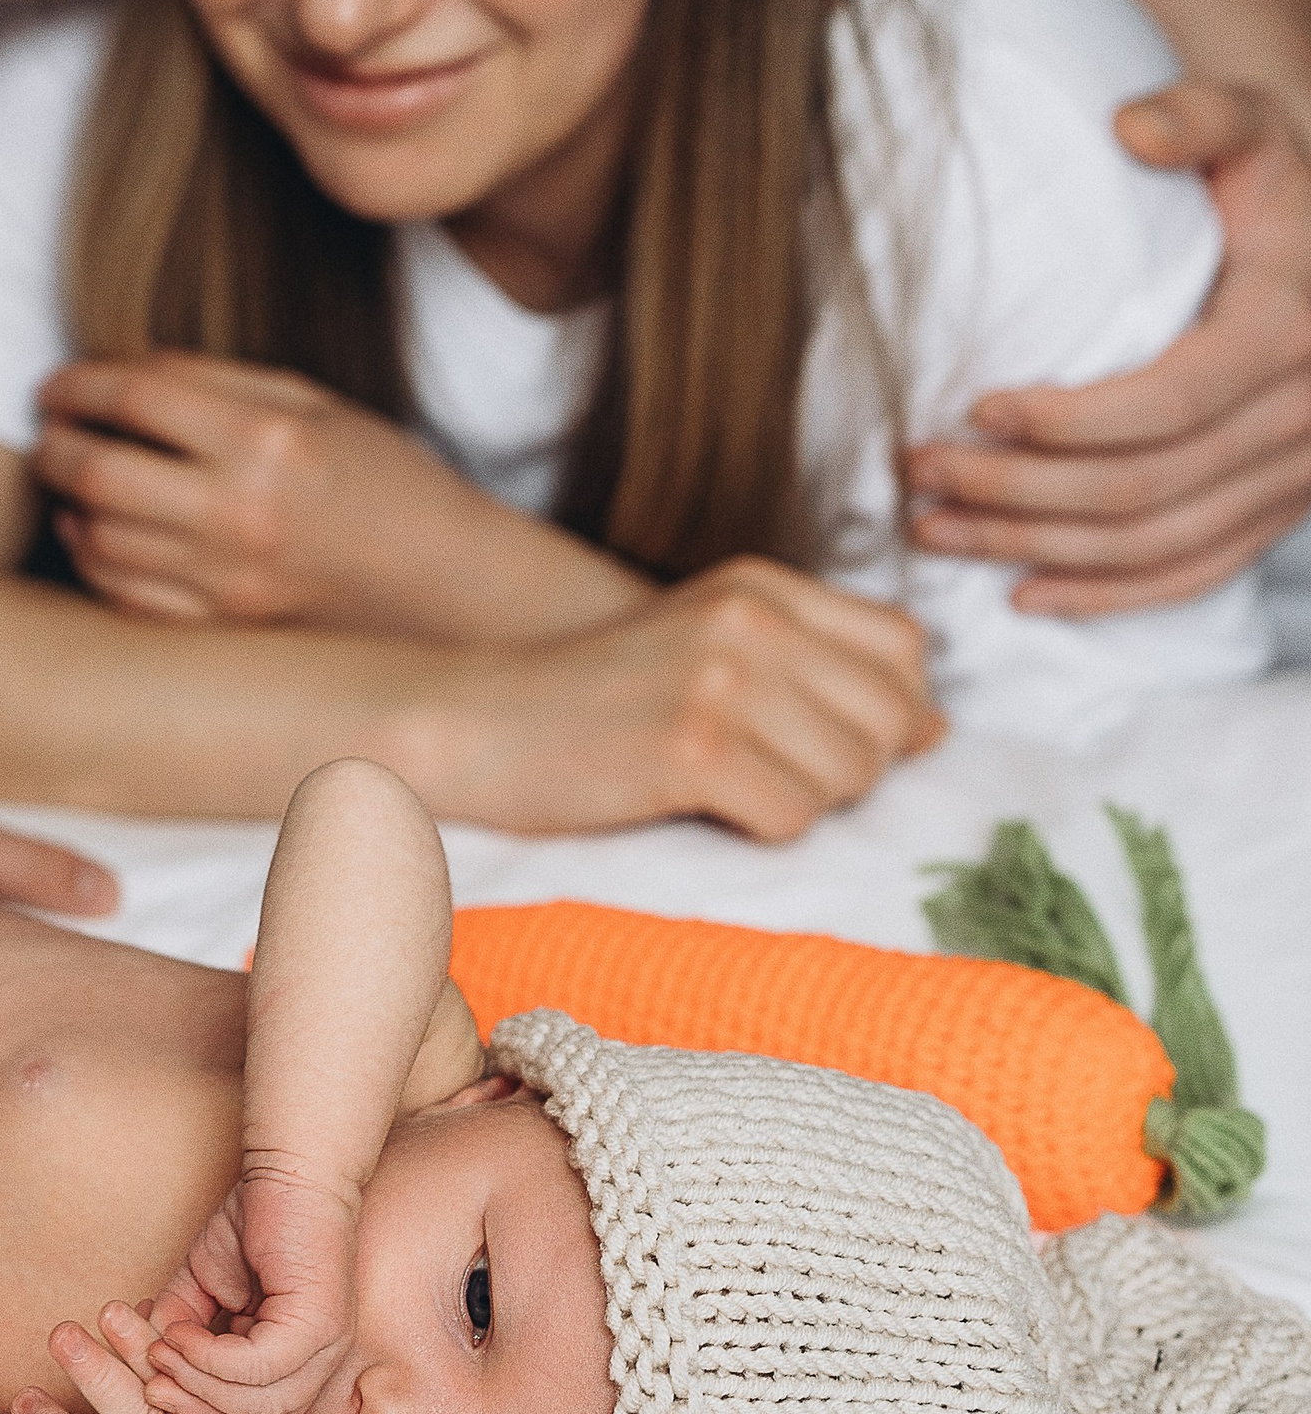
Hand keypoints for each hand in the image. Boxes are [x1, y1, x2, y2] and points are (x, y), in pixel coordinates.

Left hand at [34, 351, 621, 640]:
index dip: (77, 383)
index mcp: (267, 440)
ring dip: (68, 504)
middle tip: (47, 432)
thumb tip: (125, 372)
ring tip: (71, 482)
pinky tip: (97, 536)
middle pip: (97, 469)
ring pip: (98, 537)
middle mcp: (239, 512)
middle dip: (53, 444)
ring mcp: (228, 580)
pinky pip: (123, 596)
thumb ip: (219, 383)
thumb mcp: (316, 405)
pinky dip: (93, 563)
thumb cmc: (381, 478)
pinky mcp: (224, 628)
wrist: (446, 584)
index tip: (56, 384)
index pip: (135, 395)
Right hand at [141, 1167, 359, 1413]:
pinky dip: (212, 1358)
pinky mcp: (317, 1321)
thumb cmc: (256, 1217)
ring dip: (199, 1384)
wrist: (291, 1166)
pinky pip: (259, 1365)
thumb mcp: (206, 1283)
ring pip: (259, 1402)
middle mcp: (323, 1361)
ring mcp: (326, 1344)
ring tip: (160, 1352)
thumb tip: (146, 1362)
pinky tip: (182, 1334)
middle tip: (150, 1383)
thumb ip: (181, 1324)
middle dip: (197, 1411)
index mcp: (303, 1362)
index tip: (153, 1388)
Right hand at [478, 559, 941, 842]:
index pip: (902, 648)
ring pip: (847, 776)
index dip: (893, 712)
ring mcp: (720, 678)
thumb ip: (818, 667)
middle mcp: (749, 617)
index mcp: (760, 585)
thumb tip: (936, 727)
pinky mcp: (691, 747)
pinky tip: (699, 806)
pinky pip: (791, 816)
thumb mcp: (711, 646)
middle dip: (848, 770)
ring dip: (799, 802)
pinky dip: (756, 828)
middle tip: (768, 776)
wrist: (478, 724)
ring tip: (727, 787)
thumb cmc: (601, 702)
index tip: (834, 742)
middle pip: (886, 721)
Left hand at [905, 79, 1310, 612]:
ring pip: (1155, 543)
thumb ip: (1198, 116)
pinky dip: (1109, 596)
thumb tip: (1130, 126)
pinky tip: (1025, 593)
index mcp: (1286, 330)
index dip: (1067, 420)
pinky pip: (1194, 574)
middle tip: (918, 470)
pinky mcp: (1279, 512)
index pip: (1168, 403)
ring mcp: (1295, 477)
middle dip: (1019, 489)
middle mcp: (1302, 418)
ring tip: (936, 530)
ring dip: (1037, 548)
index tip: (975, 406)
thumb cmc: (1274, 183)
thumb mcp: (1253, 124)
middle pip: (1143, 486)